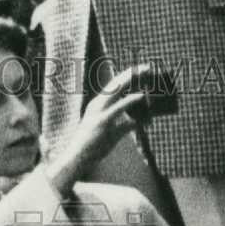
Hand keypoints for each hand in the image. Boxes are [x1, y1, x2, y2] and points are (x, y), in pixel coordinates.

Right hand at [45, 64, 148, 195]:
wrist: (77, 158)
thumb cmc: (94, 148)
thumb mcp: (111, 134)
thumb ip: (125, 126)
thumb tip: (139, 123)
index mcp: (97, 105)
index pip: (113, 87)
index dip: (127, 77)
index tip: (139, 71)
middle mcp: (97, 105)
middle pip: (116, 83)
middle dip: (131, 73)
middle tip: (147, 67)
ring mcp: (99, 112)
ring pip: (117, 89)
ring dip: (132, 79)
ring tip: (146, 74)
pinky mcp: (103, 121)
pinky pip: (120, 107)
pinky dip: (131, 100)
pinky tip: (142, 96)